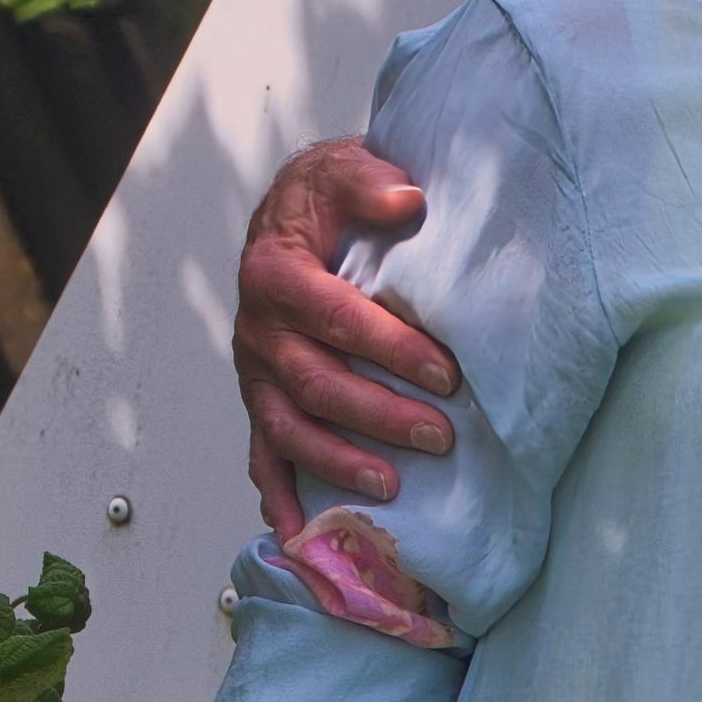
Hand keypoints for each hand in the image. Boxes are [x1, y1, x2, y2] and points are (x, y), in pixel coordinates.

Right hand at [239, 139, 457, 532]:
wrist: (293, 209)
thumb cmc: (327, 198)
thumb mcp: (347, 171)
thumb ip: (372, 185)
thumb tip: (407, 201)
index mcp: (277, 274)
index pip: (337, 319)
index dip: (390, 348)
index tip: (447, 372)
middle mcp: (257, 329)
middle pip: (315, 383)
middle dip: (377, 414)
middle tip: (439, 435)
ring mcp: (255, 371)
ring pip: (286, 428)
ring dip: (335, 463)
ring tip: (389, 488)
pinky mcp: (260, 397)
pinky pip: (261, 451)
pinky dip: (279, 492)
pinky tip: (300, 530)